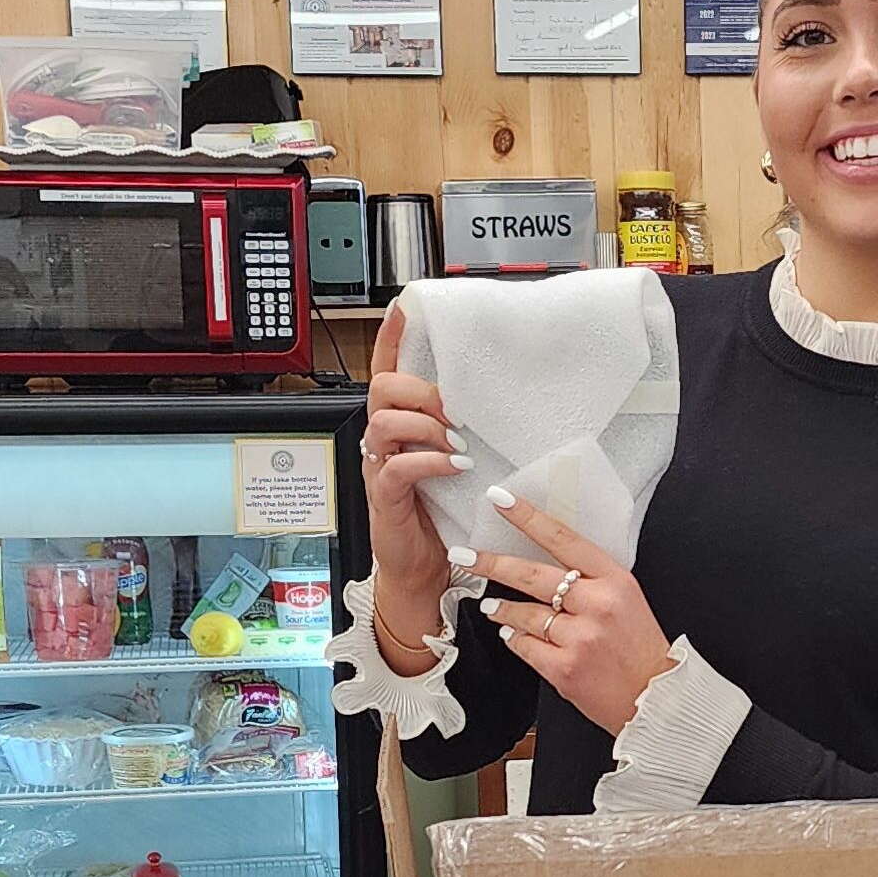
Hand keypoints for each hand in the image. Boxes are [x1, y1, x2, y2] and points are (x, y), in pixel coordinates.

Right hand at [359, 307, 473, 668]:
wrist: (424, 568)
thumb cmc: (441, 514)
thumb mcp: (454, 461)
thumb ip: (463, 430)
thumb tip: (498, 400)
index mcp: (399, 424)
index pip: (387, 370)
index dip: (392, 338)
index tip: (405, 308)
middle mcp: (382, 440)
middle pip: (382, 387)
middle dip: (420, 389)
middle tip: (454, 408)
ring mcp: (379, 466)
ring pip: (383, 422)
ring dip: (425, 424)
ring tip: (457, 443)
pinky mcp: (383, 496)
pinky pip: (395, 466)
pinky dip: (428, 461)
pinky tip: (455, 467)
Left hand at [462, 488, 674, 735]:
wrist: (656, 698)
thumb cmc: (640, 649)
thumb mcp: (627, 600)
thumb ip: (591, 581)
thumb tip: (545, 564)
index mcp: (615, 580)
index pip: (563, 539)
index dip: (528, 518)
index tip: (501, 501)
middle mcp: (598, 604)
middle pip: (532, 575)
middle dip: (491, 563)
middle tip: (464, 556)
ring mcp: (580, 637)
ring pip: (524, 613)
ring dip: (501, 609)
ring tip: (491, 607)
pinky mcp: (565, 668)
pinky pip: (524, 645)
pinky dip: (514, 639)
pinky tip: (513, 634)